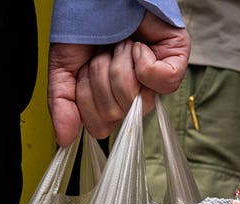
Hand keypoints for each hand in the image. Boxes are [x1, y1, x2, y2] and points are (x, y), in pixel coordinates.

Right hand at [47, 11, 189, 146]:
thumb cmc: (87, 28)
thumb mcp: (65, 70)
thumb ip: (63, 105)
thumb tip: (64, 139)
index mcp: (109, 99)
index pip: (100, 126)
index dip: (87, 102)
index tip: (83, 73)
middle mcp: (134, 93)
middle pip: (115, 113)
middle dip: (100, 78)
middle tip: (101, 55)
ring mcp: (156, 78)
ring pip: (135, 98)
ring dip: (118, 64)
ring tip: (118, 45)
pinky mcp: (177, 60)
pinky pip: (161, 81)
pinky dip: (143, 61)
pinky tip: (138, 46)